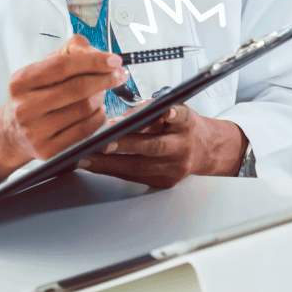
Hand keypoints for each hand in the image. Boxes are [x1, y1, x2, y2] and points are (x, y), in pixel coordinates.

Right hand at [0, 36, 123, 197]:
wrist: (12, 133)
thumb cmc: (33, 96)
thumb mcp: (43, 68)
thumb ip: (70, 52)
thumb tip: (98, 53)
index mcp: (21, 82)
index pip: (62, 66)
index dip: (92, 62)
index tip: (114, 60)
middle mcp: (25, 107)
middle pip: (76, 88)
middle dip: (104, 79)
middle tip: (119, 75)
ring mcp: (35, 131)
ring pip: (83, 109)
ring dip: (101, 98)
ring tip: (101, 92)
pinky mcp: (47, 150)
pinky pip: (84, 131)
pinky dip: (98, 118)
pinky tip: (98, 110)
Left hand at [77, 105, 248, 187]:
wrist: (205, 149)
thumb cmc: (182, 125)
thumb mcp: (173, 108)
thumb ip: (149, 110)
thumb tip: (118, 120)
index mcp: (187, 124)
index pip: (179, 117)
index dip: (171, 115)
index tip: (164, 112)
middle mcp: (183, 147)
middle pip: (153, 147)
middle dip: (125, 144)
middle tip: (101, 143)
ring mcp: (175, 168)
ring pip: (140, 168)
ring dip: (109, 163)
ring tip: (86, 158)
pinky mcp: (166, 182)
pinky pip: (136, 178)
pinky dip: (114, 171)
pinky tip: (95, 166)